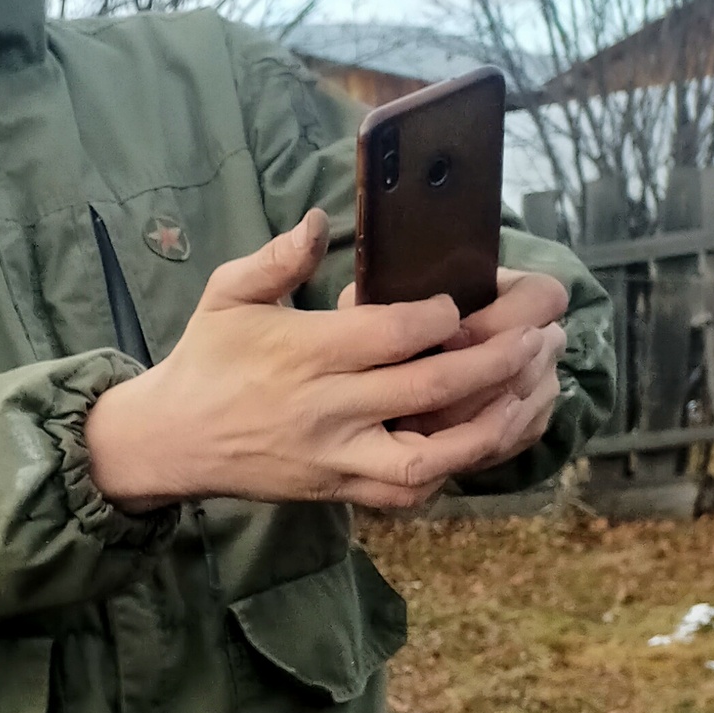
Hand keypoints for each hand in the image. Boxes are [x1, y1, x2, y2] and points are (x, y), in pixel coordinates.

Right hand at [85, 211, 568, 513]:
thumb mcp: (227, 295)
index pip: (397, 332)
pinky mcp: (339, 490)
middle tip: (544, 333)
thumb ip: (277, 258)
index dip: (446, 314)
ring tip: (537, 390)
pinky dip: (458, 467)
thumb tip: (319, 222)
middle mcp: (326, 410)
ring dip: (495, 423)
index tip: (467, 300)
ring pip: (434, 455)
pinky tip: (490, 435)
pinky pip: (412, 490)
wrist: (169, 442)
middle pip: (433, 386)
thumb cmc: (205, 360)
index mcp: (305, 354)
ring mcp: (336, 458)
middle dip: (500, 358)